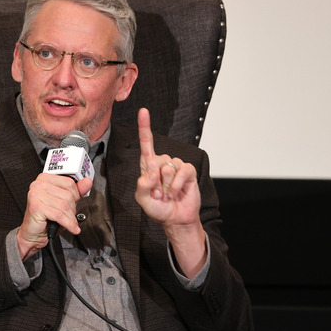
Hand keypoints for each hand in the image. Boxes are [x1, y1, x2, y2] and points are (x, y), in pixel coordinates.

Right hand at [17, 173, 92, 259]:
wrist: (33, 233)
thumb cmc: (46, 218)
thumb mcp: (64, 202)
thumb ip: (76, 191)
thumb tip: (87, 182)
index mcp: (45, 179)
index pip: (68, 182)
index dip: (76, 195)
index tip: (75, 202)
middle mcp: (38, 184)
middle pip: (68, 195)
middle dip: (73, 208)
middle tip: (70, 215)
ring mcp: (36, 195)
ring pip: (64, 205)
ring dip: (71, 218)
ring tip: (70, 223)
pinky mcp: (36, 207)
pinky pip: (59, 215)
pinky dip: (68, 224)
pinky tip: (72, 228)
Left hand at [135, 108, 205, 275]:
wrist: (176, 219)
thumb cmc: (158, 208)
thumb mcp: (143, 200)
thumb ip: (142, 186)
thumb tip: (152, 172)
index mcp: (148, 166)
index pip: (146, 144)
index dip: (144, 127)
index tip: (143, 111)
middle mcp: (162, 163)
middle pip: (156, 160)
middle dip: (155, 180)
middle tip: (159, 193)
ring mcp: (176, 166)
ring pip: (168, 167)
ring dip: (166, 185)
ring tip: (168, 194)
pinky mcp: (188, 172)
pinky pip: (182, 171)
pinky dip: (177, 184)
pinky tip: (176, 192)